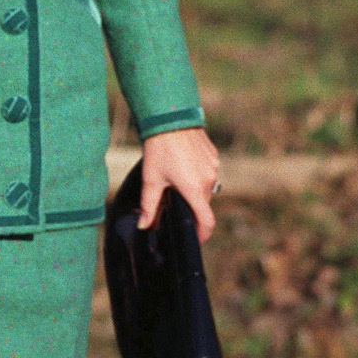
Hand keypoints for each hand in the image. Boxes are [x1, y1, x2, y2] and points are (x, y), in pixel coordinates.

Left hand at [138, 126, 219, 241]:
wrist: (171, 118)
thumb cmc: (160, 149)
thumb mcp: (151, 180)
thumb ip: (149, 206)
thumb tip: (144, 226)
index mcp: (194, 190)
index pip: (206, 221)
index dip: (202, 234)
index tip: (195, 239)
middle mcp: (208, 180)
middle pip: (203, 204)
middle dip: (190, 207)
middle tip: (173, 202)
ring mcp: (213, 167)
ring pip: (205, 188)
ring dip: (194, 190)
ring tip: (175, 179)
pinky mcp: (214, 156)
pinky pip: (208, 173)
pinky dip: (198, 175)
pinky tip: (183, 166)